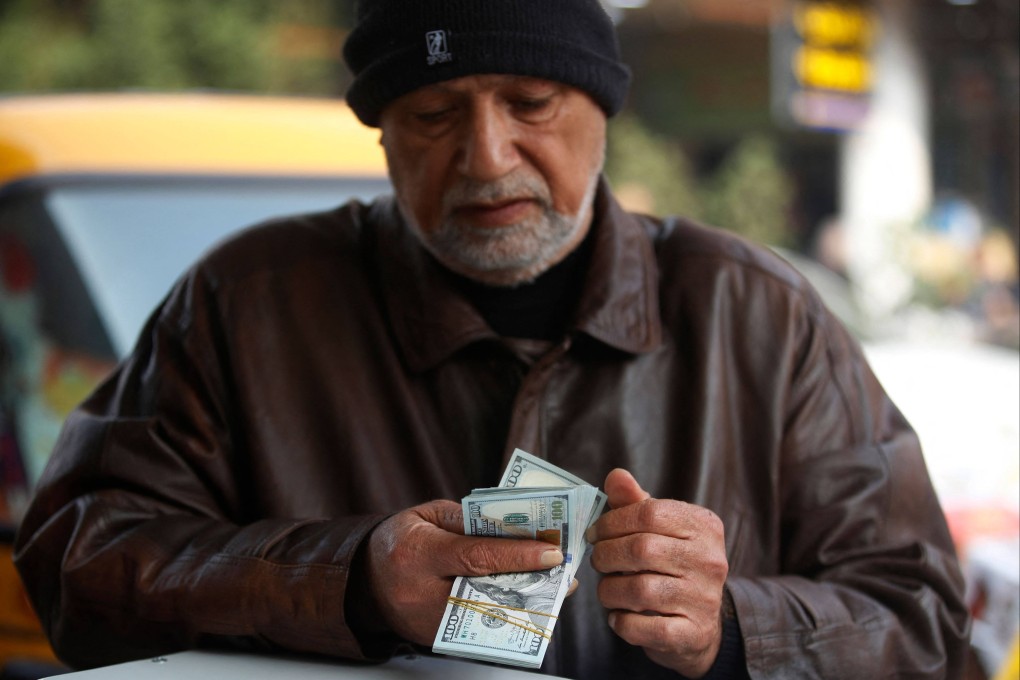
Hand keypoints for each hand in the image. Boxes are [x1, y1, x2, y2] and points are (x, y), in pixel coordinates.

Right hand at [363, 500, 565, 644]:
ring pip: (487, 616)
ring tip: (552, 588)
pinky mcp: (435, 640)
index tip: (552, 552)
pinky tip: (526, 602)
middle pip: (487, 591)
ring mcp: (427, 623)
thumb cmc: (400, 540)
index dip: (518, 554)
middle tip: (562, 573)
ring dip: (524, 602)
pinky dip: (505, 615)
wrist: (365, 580)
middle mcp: (420, 593)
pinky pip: (477, 629)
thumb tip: (514, 527)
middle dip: (529, 582)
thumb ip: (468, 520)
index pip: (476, 556)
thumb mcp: (428, 515)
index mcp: (417, 554)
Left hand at [587, 469, 727, 676]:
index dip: (612, 522)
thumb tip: (616, 475)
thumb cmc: (672, 568)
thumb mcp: (660, 531)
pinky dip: (622, 622)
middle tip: (597, 561)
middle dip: (606, 555)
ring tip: (607, 590)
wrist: (699, 628)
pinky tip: (619, 616)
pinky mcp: (693, 633)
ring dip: (610, 590)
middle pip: (641, 549)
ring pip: (639, 589)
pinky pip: (643, 627)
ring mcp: (704, 598)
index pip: (649, 512)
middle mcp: (710, 560)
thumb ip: (636, 503)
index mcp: (704, 526)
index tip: (595, 533)